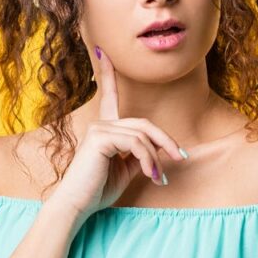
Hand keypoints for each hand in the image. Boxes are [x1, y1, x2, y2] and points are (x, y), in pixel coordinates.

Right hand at [45, 45, 187, 225]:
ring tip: (159, 178)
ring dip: (157, 158)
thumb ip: (139, 155)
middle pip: (143, 123)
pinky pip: (136, 144)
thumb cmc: (97, 190)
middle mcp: (100, 123)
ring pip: (143, 135)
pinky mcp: (100, 138)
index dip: (106, 73)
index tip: (101, 51)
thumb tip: (158, 148)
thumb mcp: (125, 170)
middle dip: (165, 140)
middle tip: (180, 158)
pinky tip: (151, 175)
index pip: (108, 95)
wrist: (77, 205)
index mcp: (104, 128)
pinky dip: (149, 160)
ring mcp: (99, 128)